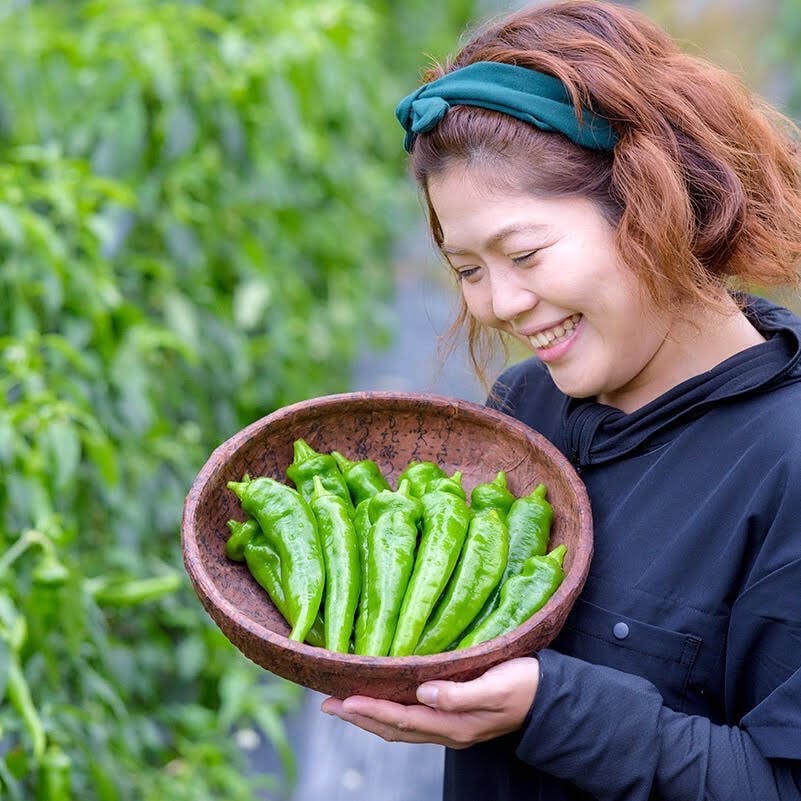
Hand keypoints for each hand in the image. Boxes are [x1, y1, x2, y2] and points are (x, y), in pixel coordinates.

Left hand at [320, 656, 538, 748]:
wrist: (552, 698)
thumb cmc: (526, 686)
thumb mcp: (495, 687)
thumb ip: (460, 694)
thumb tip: (424, 692)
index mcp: (454, 724)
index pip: (402, 719)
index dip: (371, 710)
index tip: (343, 700)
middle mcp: (448, 729)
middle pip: (394, 728)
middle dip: (360, 716)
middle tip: (328, 705)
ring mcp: (451, 724)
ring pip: (401, 726)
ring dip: (371, 716)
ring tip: (345, 704)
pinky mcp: (456, 714)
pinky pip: (414, 720)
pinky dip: (391, 712)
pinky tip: (383, 700)